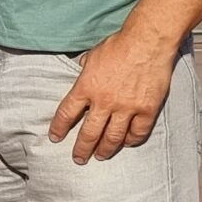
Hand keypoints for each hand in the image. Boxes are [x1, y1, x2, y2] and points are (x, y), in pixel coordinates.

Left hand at [49, 26, 176, 162]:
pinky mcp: (147, 110)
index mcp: (86, 87)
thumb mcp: (92, 56)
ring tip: (100, 157)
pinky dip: (131, 140)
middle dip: (81, 149)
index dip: (59, 128)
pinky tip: (127, 143)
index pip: (66, 114)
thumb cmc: (118, 46)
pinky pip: (138, 133)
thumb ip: (85, 70)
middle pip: (89, 133)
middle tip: (78, 158)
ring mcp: (126, 108)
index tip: (55, 138)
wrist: (147, 42)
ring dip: (105, 150)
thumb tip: (82, 73)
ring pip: (113, 138)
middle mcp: (104, 102)